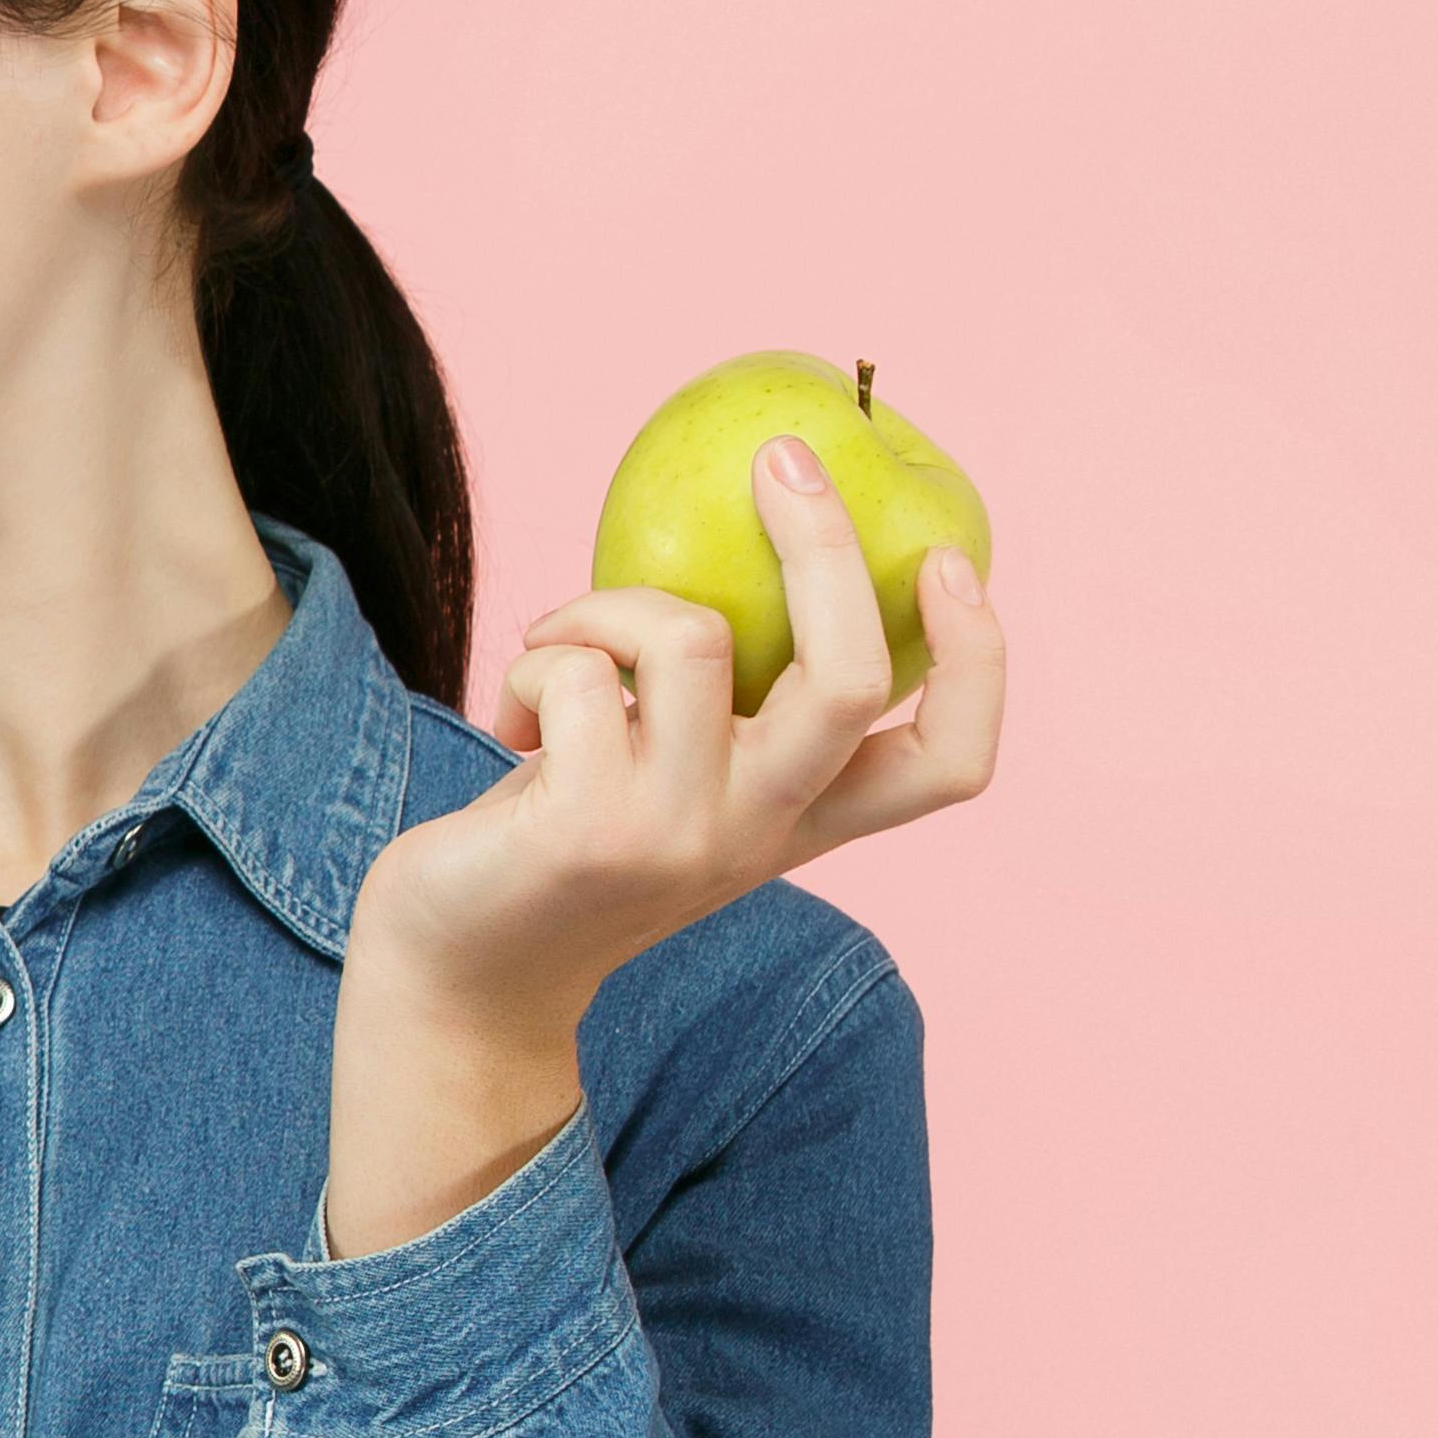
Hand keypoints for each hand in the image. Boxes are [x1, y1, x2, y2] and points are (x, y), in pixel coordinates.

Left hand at [325, 435, 1006, 1249]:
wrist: (459, 979)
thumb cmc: (558, 842)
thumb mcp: (668, 779)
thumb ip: (720, 705)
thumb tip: (749, 528)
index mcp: (800, 820)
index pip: (948, 763)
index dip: (978, 659)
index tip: (948, 558)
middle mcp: (759, 833)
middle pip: (852, 676)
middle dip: (824, 543)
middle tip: (779, 458)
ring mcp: (679, 835)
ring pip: (690, 634)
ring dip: (605, 605)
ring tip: (555, 649)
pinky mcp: (587, 830)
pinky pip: (575, 669)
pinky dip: (532, 662)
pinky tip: (509, 720)